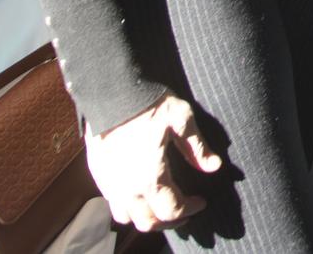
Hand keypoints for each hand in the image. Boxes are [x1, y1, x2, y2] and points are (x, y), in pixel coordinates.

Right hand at [84, 93, 220, 232]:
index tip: (201, 201)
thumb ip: (197, 147)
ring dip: (146, 217)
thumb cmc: (148, 103)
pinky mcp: (98, 175)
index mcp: (150, 177)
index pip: (172, 210)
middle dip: (170, 221)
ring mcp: (109, 184)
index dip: (190, 209)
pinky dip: (128, 206)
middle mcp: (127, 188)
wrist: (110, 90)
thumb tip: (214, 166)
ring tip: (161, 205)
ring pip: (128, 218)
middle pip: (149, 222)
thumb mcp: (181, 119)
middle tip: (184, 209)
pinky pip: (112, 203)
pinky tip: (140, 192)